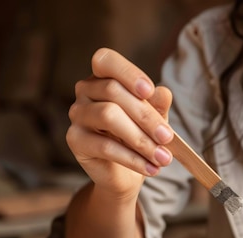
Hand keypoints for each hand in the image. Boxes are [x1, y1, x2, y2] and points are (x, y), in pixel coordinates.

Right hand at [67, 48, 174, 197]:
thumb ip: (158, 104)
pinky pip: (105, 146)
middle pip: (113, 91)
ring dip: (141, 139)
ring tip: (163, 157)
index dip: (127, 72)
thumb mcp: (155, 118)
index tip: (149, 91)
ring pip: (108, 116)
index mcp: (104, 77)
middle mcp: (85, 91)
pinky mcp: (74, 139)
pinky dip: (133, 159)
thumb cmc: (140, 135)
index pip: (105, 60)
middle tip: (167, 137)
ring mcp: (77, 114)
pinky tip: (151, 168)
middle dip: (146, 116)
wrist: (126, 173)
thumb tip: (163, 93)